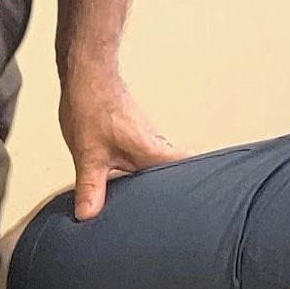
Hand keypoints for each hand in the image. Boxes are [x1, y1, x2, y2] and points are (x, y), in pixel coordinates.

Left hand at [58, 66, 185, 218]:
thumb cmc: (93, 104)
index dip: (199, 185)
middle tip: (175, 213)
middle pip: (179, 171)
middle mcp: (156, 144)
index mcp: (153, 151)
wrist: (86, 74)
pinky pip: (146, 159)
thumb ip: (91, 187)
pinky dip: (142, 173)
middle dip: (177, 191)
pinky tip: (129, 183)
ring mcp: (147, 139)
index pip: (189, 168)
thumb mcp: (88, 155)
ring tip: (152, 205)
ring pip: (161, 166)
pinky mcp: (135, 135)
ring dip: (157, 182)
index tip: (202, 203)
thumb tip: (88, 215)